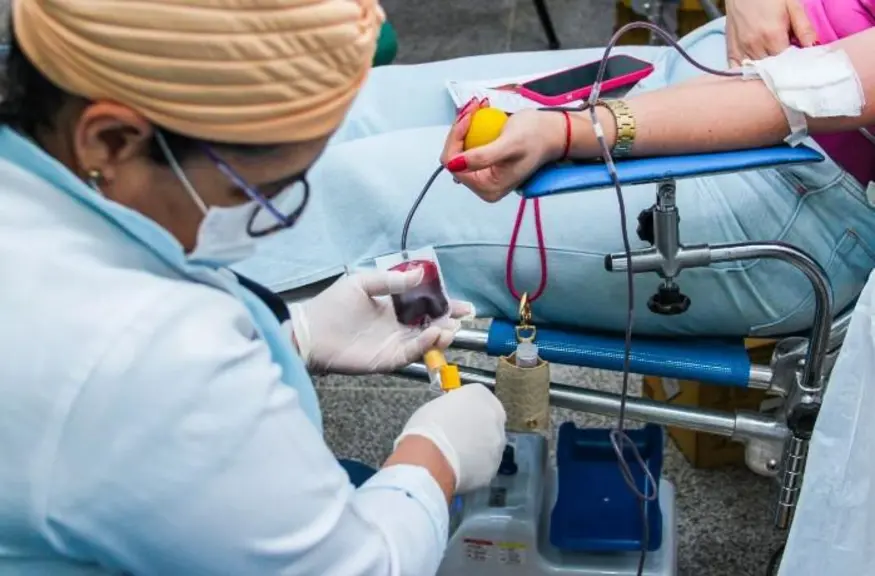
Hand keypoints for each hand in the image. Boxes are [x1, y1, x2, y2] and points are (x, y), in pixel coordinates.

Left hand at [290, 268, 473, 373]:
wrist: (310, 332)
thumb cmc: (332, 305)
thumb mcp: (362, 283)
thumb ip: (391, 280)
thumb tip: (420, 273)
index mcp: (393, 307)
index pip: (426, 306)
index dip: (445, 305)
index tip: (463, 305)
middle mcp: (397, 327)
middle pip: (431, 325)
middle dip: (449, 322)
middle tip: (461, 318)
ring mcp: (393, 344)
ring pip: (425, 342)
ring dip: (440, 335)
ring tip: (449, 327)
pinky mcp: (388, 359)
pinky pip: (411, 353)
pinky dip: (424, 345)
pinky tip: (433, 335)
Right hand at [395, 384, 506, 492]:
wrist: (430, 457)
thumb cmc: (427, 426)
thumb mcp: (437, 406)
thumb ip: (453, 408)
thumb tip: (452, 416)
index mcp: (480, 394)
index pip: (479, 397)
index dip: (467, 409)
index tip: (456, 417)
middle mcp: (496, 416)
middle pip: (489, 421)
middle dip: (477, 429)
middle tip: (458, 437)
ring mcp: (498, 443)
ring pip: (490, 445)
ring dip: (479, 449)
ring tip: (456, 457)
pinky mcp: (493, 466)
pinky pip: (485, 465)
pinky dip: (475, 468)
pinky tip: (458, 470)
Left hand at [441, 101, 565, 202]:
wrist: (552, 132)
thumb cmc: (537, 138)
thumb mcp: (510, 145)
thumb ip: (482, 157)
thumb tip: (454, 164)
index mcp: (487, 188)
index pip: (453, 164)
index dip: (456, 138)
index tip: (468, 116)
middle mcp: (483, 186)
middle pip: (453, 156)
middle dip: (459, 130)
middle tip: (473, 108)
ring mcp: (483, 174)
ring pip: (459, 148)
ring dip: (464, 125)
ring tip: (476, 108)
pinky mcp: (485, 163)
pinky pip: (468, 145)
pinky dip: (470, 127)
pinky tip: (479, 113)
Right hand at [726, 0, 817, 67]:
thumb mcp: (792, 5)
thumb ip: (804, 28)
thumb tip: (814, 48)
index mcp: (773, 35)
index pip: (789, 62)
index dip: (796, 62)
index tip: (800, 58)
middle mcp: (755, 46)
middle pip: (773, 69)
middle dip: (782, 67)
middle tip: (787, 60)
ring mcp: (741, 50)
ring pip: (757, 71)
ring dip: (766, 70)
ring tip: (773, 63)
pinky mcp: (731, 51)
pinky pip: (738, 70)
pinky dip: (747, 73)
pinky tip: (755, 69)